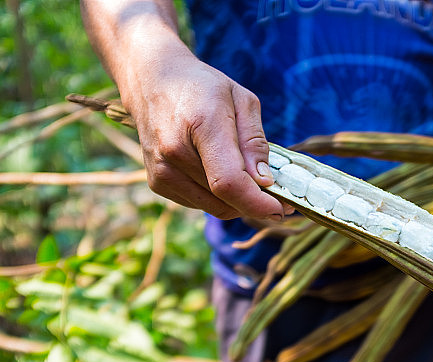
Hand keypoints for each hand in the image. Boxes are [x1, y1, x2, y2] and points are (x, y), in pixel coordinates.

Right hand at [120, 46, 290, 219]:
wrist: (150, 80)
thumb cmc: (202, 87)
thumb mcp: (242, 100)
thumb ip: (255, 142)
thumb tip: (265, 181)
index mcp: (201, 125)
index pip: (229, 182)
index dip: (257, 203)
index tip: (282, 210)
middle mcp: (174, 151)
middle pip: (225, 199)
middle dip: (256, 202)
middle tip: (276, 193)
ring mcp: (161, 170)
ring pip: (215, 207)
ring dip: (237, 200)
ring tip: (245, 174)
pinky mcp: (157, 183)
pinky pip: (200, 203)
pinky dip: (217, 196)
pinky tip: (217, 170)